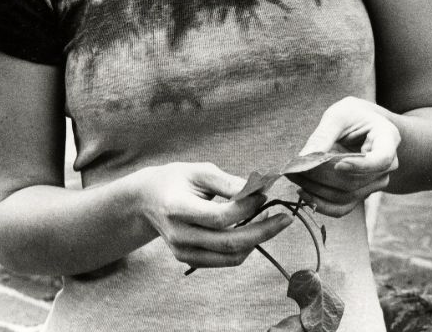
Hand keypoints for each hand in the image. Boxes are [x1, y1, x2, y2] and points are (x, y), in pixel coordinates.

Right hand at [137, 161, 292, 267]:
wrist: (147, 200)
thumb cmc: (176, 179)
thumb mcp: (199, 171)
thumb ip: (228, 182)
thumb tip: (259, 190)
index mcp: (176, 207)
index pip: (220, 216)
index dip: (247, 207)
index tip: (264, 193)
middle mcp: (179, 235)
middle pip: (228, 242)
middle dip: (262, 231)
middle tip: (284, 218)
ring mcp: (183, 252)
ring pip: (230, 257)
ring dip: (256, 241)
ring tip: (272, 222)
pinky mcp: (188, 260)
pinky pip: (224, 260)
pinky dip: (243, 248)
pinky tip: (253, 230)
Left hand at [288, 97, 400, 216]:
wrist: (362, 125)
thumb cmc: (352, 115)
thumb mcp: (338, 116)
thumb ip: (323, 136)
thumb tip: (303, 159)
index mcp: (388, 139)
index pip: (381, 160)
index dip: (360, 166)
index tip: (337, 164)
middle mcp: (387, 166)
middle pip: (356, 181)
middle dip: (323, 177)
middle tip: (296, 168)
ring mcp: (375, 182)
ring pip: (347, 195)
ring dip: (317, 190)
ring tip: (294, 176)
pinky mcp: (361, 193)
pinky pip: (343, 207)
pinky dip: (322, 204)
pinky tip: (304, 192)